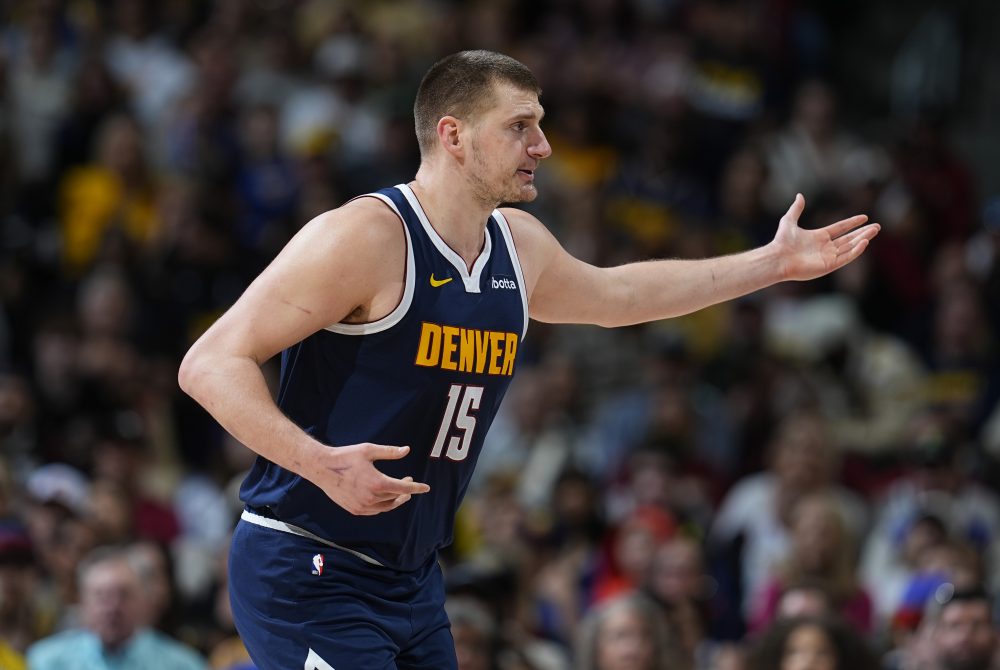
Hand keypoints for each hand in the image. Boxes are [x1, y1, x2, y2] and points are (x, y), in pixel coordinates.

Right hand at [307, 443, 430, 515]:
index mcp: (377, 483)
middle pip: (395, 498)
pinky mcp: (354, 510)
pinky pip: (374, 511)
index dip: (416, 487)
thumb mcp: (369, 450)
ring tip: (400, 492)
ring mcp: (362, 506)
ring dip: (395, 500)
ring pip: (386, 507)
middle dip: (405, 491)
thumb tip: (407, 450)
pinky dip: (383, 505)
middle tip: (408, 481)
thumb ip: (390, 452)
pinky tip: (384, 497)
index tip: (426, 487)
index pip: (403, 488)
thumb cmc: (346, 456)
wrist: (322, 468)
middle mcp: (371, 498)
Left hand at [771, 194, 879, 280]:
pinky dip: (855, 251)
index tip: (864, 217)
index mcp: (819, 237)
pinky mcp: (828, 266)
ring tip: (875, 230)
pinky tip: (864, 242)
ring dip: (863, 239)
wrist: (777, 258)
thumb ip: (796, 209)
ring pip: (850, 247)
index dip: (852, 223)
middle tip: (877, 226)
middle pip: (848, 239)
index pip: (840, 229)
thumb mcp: (789, 220)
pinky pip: (845, 258)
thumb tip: (799, 195)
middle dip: (863, 232)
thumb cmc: (781, 242)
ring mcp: (827, 257)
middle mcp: (825, 248)